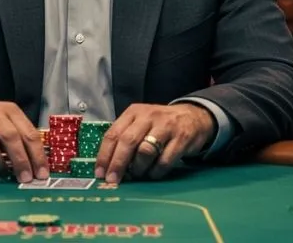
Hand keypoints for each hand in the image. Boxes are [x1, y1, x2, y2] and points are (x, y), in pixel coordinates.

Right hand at [0, 97, 47, 182]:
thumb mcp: (5, 121)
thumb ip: (19, 137)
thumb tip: (36, 165)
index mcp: (10, 110)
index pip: (29, 133)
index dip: (37, 155)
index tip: (41, 174)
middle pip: (10, 137)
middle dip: (20, 161)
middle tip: (25, 178)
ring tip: (1, 172)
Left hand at [95, 103, 214, 183]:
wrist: (192, 117)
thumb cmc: (159, 124)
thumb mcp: (140, 123)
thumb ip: (125, 139)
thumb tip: (109, 166)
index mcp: (133, 112)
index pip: (113, 133)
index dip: (104, 155)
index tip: (100, 173)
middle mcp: (148, 116)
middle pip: (128, 141)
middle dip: (118, 164)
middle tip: (113, 180)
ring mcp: (166, 126)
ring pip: (145, 151)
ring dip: (139, 168)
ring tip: (138, 175)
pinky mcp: (181, 138)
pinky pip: (164, 160)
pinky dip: (156, 172)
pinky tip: (153, 173)